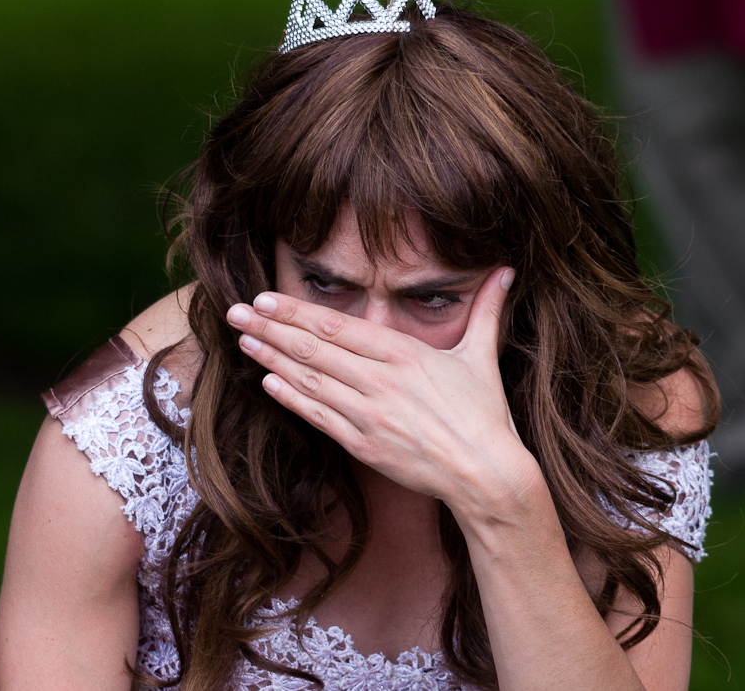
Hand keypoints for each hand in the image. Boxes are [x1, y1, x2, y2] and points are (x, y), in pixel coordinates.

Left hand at [224, 267, 538, 507]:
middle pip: (313, 350)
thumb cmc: (485, 414)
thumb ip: (487, 310)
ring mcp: (368, 414)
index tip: (265, 299)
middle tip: (236, 314)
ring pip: (310, 382)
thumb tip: (508, 271)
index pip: (338, 327)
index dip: (296, 312)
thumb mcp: (482, 355)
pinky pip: (319, 417)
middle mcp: (380, 381)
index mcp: (404, 354)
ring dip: (272, 359)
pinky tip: (268, 383)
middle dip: (271, 330)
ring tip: (243, 342)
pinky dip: (291, 399)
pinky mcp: (364, 445)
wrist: (485, 473)